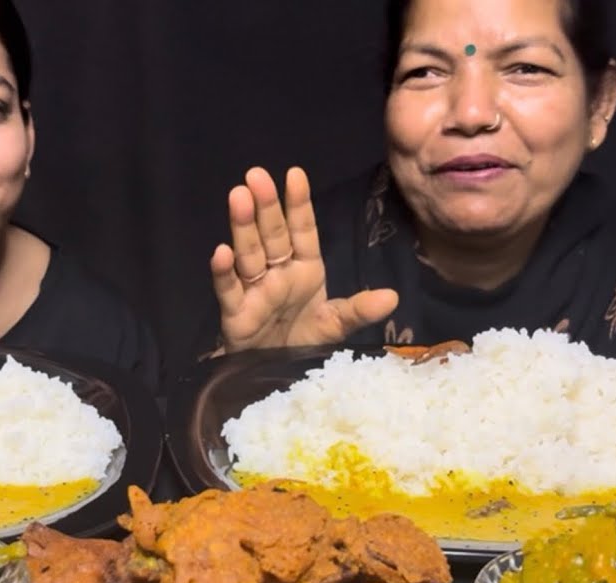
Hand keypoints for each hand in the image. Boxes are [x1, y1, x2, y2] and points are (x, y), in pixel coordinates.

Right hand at [210, 167, 397, 352]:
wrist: (276, 376)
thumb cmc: (303, 342)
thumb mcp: (335, 325)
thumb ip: (359, 310)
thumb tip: (393, 297)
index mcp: (304, 269)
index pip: (301, 231)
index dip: (298, 204)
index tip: (294, 174)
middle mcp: (278, 274)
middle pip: (271, 236)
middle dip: (265, 206)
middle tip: (256, 175)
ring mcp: (255, 291)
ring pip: (249, 254)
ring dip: (243, 227)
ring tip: (238, 197)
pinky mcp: (236, 314)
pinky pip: (229, 290)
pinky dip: (225, 272)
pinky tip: (221, 252)